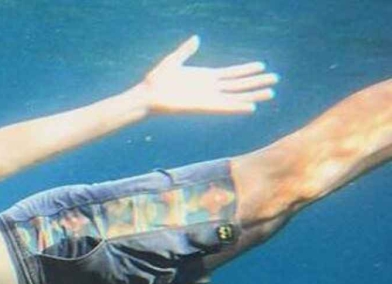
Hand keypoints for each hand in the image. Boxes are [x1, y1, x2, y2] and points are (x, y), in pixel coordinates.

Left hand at [137, 36, 277, 114]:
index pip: (231, 73)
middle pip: (238, 85)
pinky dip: (237, 107)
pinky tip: (251, 107)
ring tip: (270, 93)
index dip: (246, 70)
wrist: (146, 95)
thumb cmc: (156, 80)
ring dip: (253, 95)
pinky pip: (224, 107)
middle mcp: (209, 88)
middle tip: (274, 80)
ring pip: (236, 96)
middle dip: (256, 82)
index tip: (262, 66)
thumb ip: (186, 51)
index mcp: (205, 77)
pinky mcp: (202, 107)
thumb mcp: (174, 61)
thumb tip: (196, 38)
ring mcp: (207, 98)